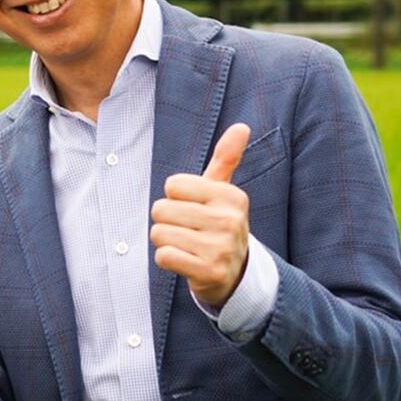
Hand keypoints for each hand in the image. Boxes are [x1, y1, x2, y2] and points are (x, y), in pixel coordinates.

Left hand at [150, 123, 251, 308]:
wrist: (235, 273)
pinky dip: (167, 259)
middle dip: (166, 220)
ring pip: (159, 233)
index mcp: (232, 196)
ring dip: (166, 241)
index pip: (173, 185)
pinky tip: (185, 261)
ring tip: (187, 245)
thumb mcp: (223, 192)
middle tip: (188, 230)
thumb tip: (241, 126)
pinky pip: (163, 256)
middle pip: (161, 209)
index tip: (193, 208)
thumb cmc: (219, 224)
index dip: (175, 197)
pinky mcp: (209, 272)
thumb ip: (226, 158)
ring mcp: (221, 248)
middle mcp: (229, 220)